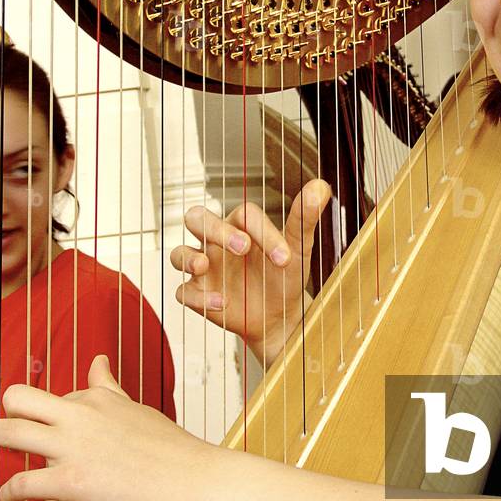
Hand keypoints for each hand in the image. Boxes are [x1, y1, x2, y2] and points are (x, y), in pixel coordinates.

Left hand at [0, 355, 210, 500]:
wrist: (194, 480)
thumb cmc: (173, 450)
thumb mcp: (137, 410)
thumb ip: (110, 389)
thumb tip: (97, 360)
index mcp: (100, 398)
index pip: (59, 395)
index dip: (45, 414)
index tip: (34, 422)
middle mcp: (81, 415)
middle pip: (20, 398)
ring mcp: (72, 447)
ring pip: (9, 431)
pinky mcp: (69, 482)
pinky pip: (21, 483)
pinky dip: (8, 493)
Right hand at [170, 179, 330, 367]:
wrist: (280, 316)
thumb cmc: (284, 276)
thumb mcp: (297, 249)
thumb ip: (304, 218)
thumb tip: (321, 185)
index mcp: (240, 224)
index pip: (244, 215)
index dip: (263, 232)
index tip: (284, 257)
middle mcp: (217, 241)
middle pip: (197, 218)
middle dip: (215, 229)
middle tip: (243, 247)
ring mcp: (205, 268)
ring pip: (178, 252)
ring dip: (189, 258)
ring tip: (204, 266)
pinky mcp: (198, 294)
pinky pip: (184, 291)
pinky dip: (198, 298)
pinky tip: (220, 303)